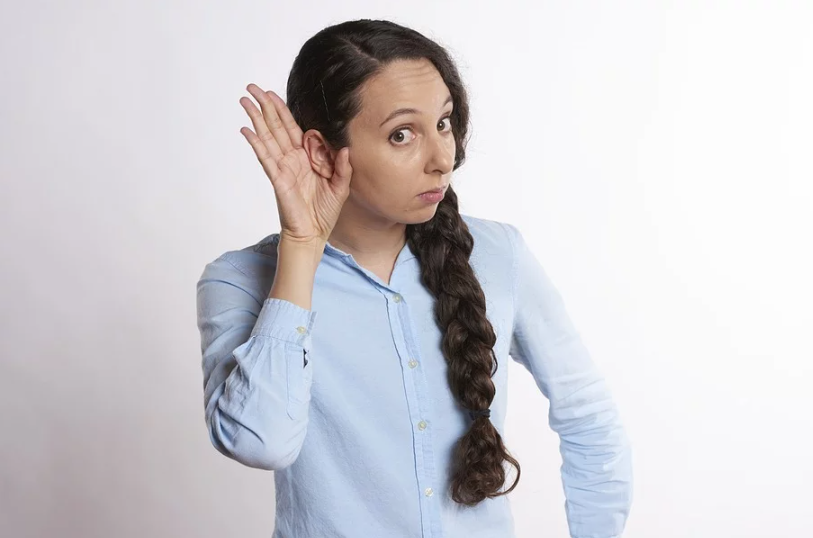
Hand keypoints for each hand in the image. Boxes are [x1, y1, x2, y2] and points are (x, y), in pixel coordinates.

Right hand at [239, 83, 351, 244]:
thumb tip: (346, 148)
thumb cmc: (324, 212)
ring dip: (256, 118)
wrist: (314, 234)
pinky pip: (266, 158)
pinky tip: (247, 130)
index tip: (272, 94)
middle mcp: (291, 159)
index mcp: (306, 157)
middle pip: (276, 127)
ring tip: (244, 100)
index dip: (282, 110)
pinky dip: (256, 143)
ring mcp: (283, 167)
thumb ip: (344, 167)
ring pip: (267, 137)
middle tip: (252, 87)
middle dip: (265, 106)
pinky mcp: (278, 179)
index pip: (292, 128)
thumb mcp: (341, 186)